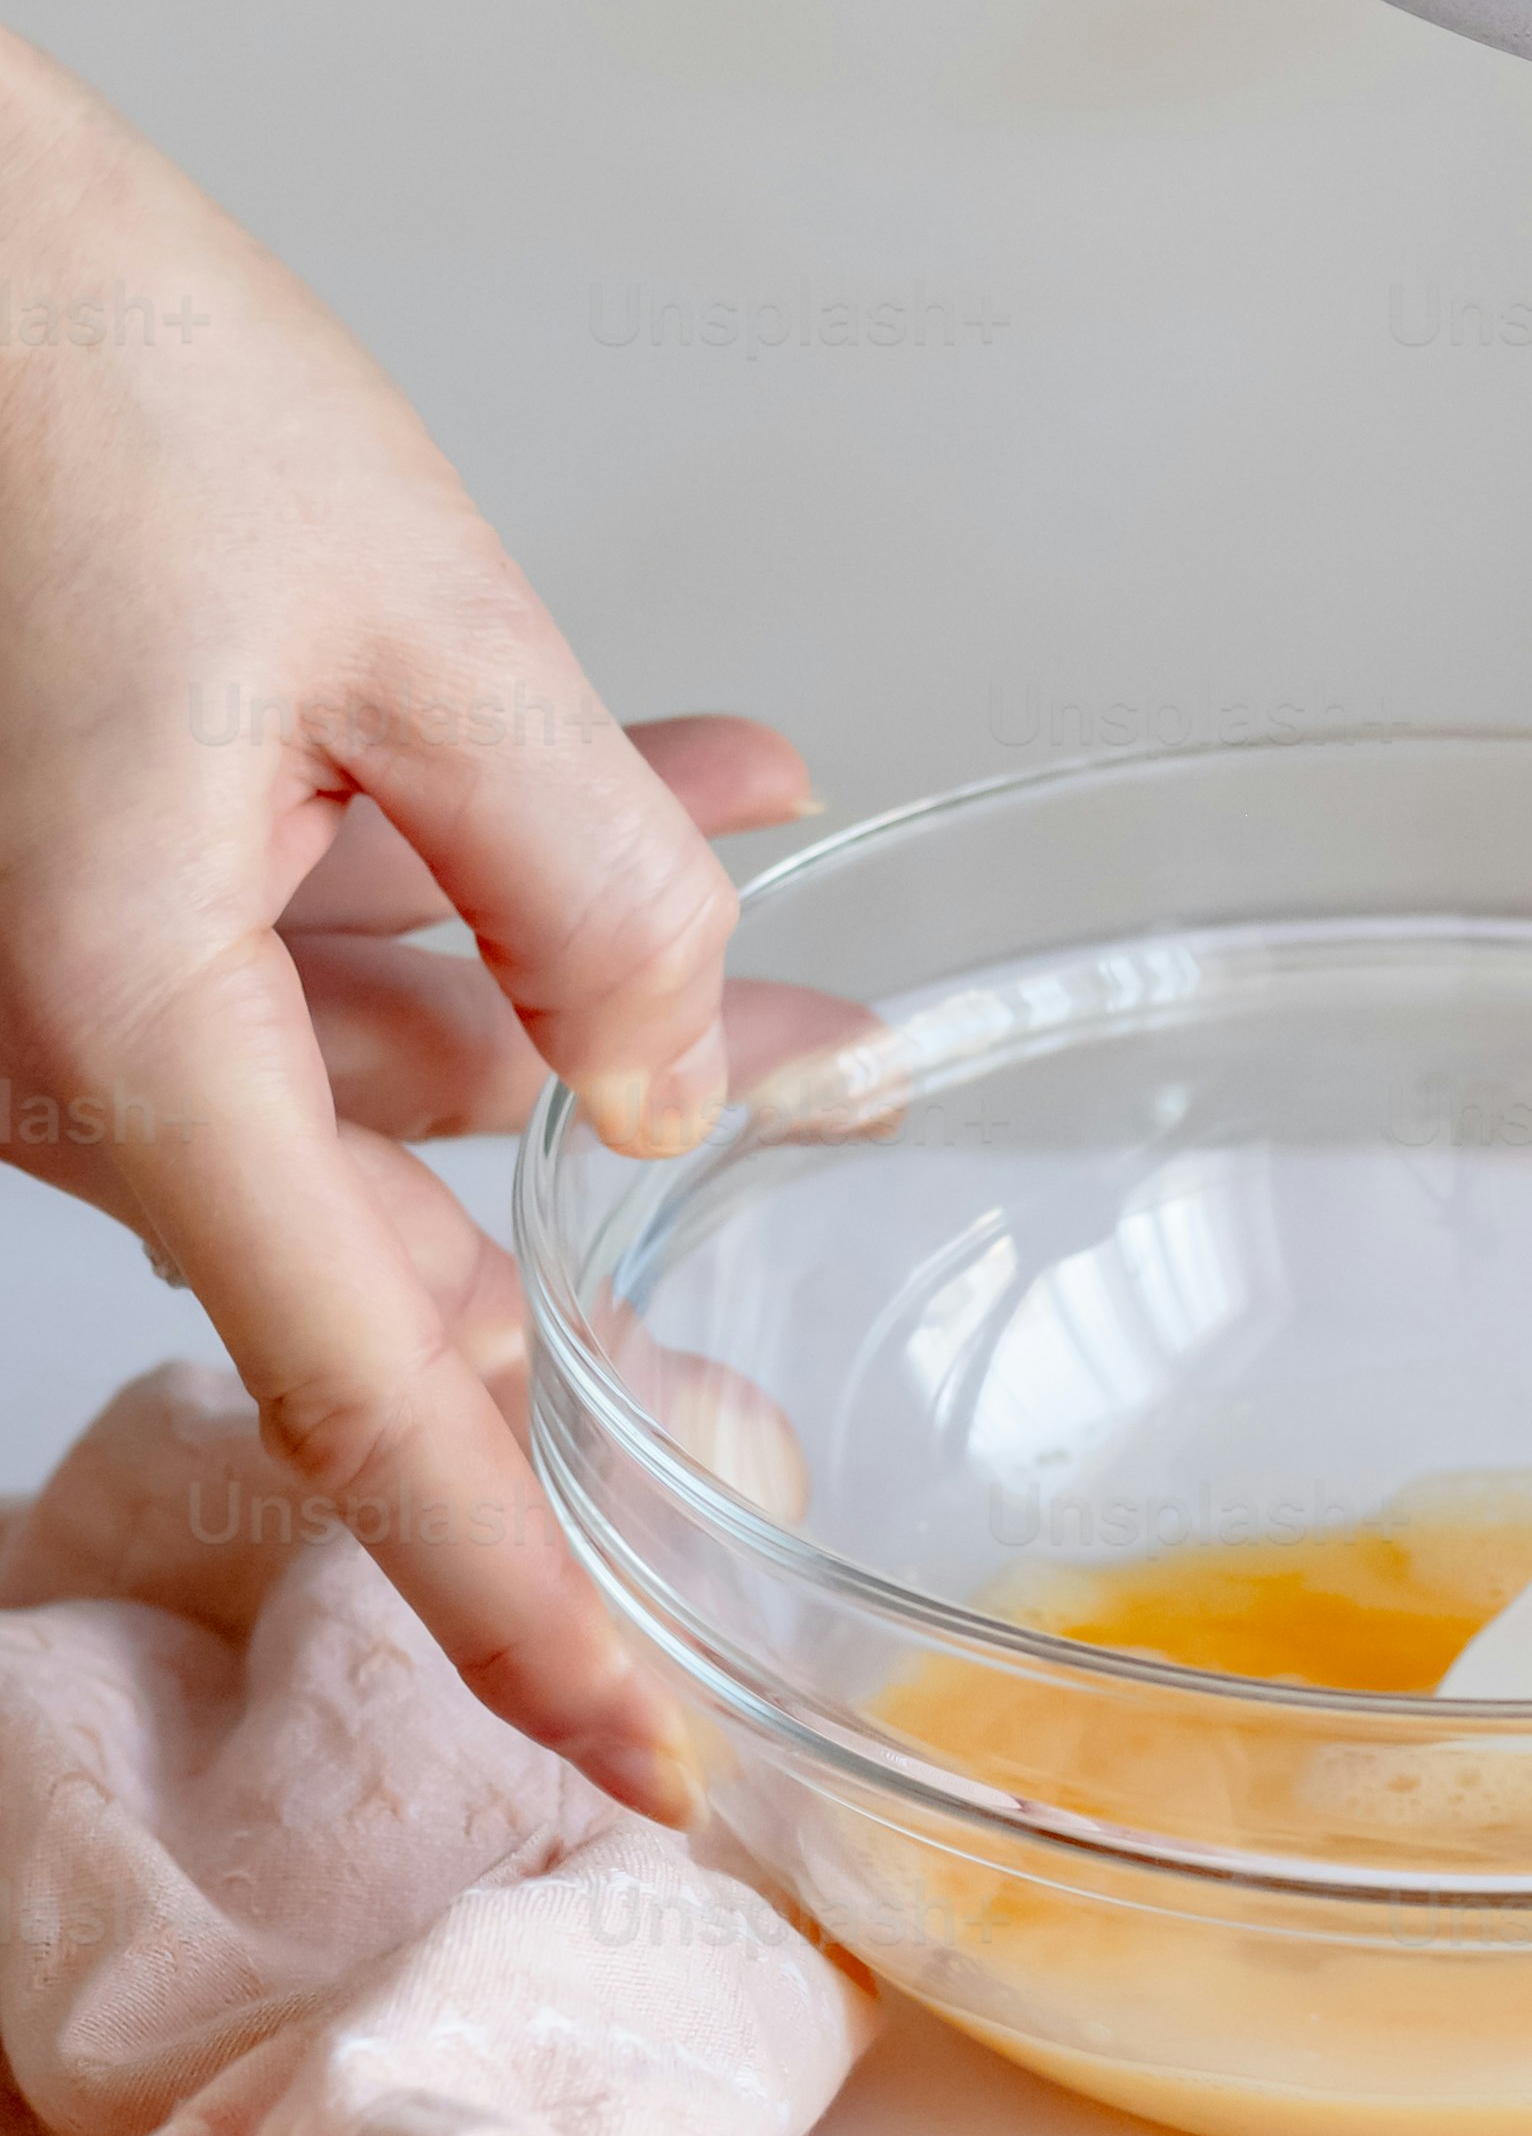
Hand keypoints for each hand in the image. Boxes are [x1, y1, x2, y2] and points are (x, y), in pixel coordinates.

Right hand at [0, 38, 813, 1808]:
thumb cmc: (75, 381)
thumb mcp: (411, 618)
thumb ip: (578, 875)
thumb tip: (677, 1086)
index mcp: (127, 1027)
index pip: (369, 1395)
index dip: (524, 1596)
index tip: (652, 1754)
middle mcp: (74, 1044)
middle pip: (393, 1268)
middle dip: (616, 1315)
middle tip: (785, 1412)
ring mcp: (74, 973)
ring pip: (394, 1079)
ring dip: (620, 1042)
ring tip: (851, 1029)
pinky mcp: (94, 877)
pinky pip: (324, 945)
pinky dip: (507, 899)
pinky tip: (716, 807)